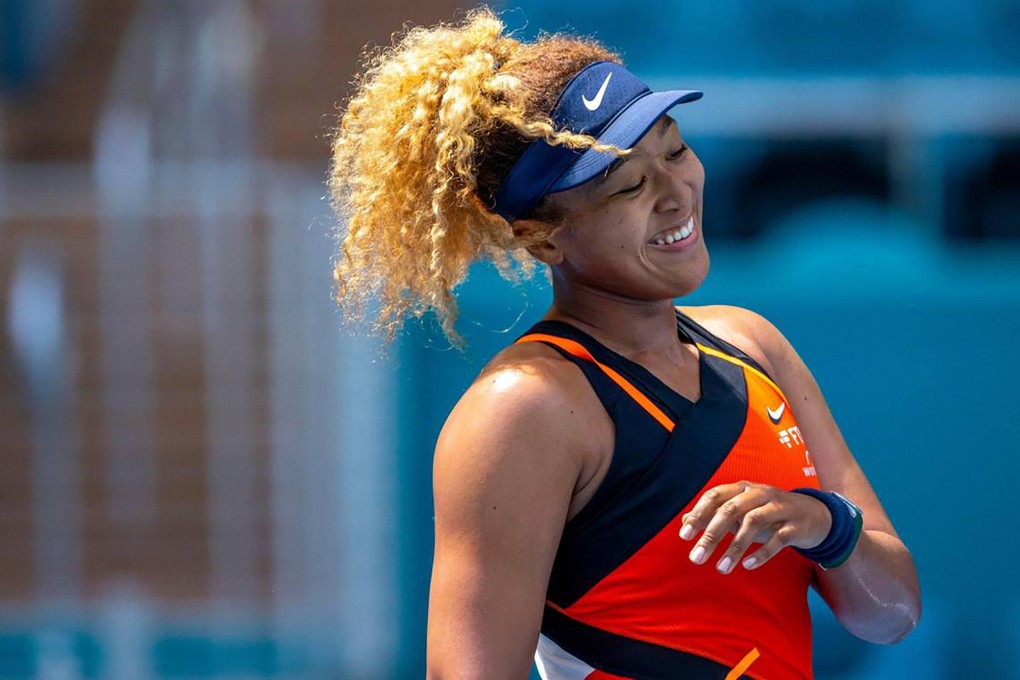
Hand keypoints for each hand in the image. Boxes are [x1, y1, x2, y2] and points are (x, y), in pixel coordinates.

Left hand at [678, 481, 831, 573]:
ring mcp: (779, 507)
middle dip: (711, 535)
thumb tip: (684, 521)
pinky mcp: (795, 525)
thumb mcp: (741, 512)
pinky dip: (762, 552)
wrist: (813, 515)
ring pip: (753, 522)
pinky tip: (747, 565)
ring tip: (721, 568)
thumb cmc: (769, 514)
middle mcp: (759, 493)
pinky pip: (778, 538)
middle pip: (731, 510)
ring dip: (735, 547)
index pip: (715, 496)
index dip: (698, 514)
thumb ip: (713, 515)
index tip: (684, 536)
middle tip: (696, 558)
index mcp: (742, 488)